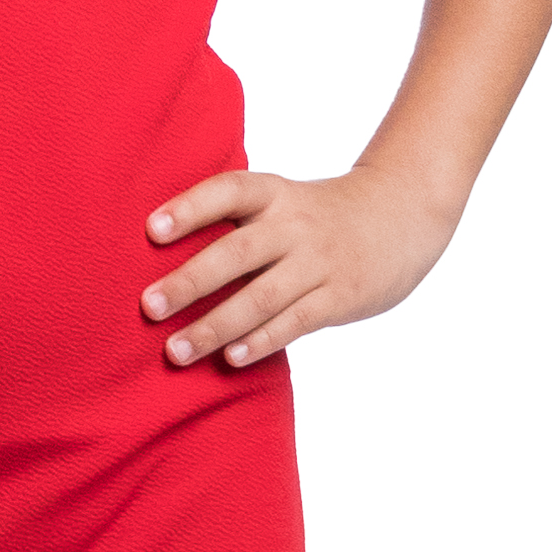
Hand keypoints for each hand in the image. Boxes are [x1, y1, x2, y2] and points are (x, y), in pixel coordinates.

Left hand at [140, 164, 455, 369]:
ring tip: (176, 351)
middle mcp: (295, 225)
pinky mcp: (340, 296)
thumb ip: (237, 223)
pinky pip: (295, 322)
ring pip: (262, 297)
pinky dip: (261, 341)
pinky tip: (230, 359)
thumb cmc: (319, 215)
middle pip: (237, 252)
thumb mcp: (283, 200)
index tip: (151, 230)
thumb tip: (162, 260)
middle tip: (148, 308)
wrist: (403, 213)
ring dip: (215, 326)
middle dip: (190, 282)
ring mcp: (319, 262)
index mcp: (274, 194)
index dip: (190, 209)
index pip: (228, 192)